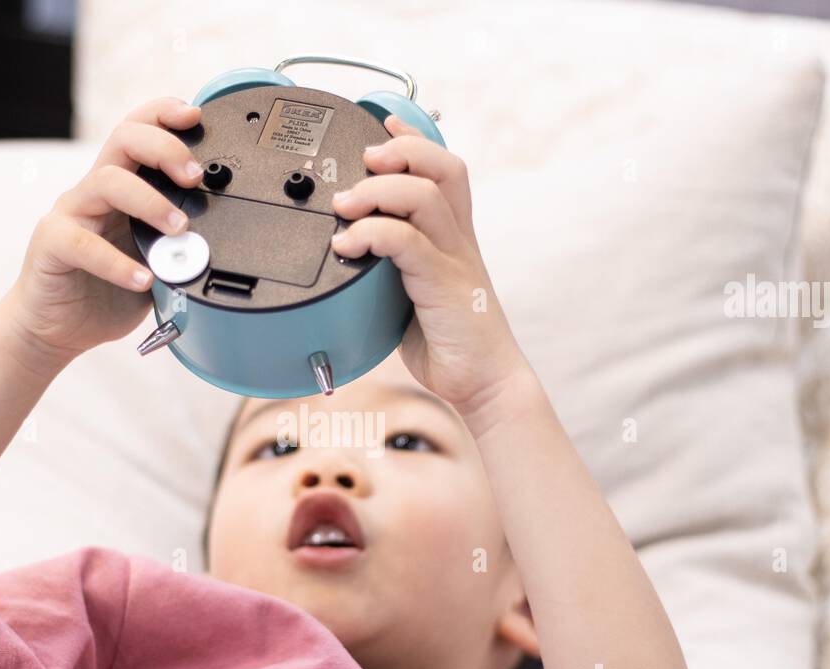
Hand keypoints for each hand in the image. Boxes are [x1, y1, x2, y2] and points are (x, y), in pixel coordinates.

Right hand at [3, 96, 204, 367]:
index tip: (196, 117)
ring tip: (178, 230)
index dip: (164, 114)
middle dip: (165, 149)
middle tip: (194, 179)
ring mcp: (72, 214)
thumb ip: (181, 247)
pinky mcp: (52, 245)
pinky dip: (117, 262)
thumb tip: (226, 243)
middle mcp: (94, 192)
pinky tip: (144, 279)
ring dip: (149, 201)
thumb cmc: (106, 291)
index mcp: (121, 187)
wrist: (58, 328)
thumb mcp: (155, 263)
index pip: (138, 131)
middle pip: (124, 139)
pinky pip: (82, 243)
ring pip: (107, 181)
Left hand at [330, 114, 528, 416]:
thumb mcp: (414, 296)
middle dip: (400, 152)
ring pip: (425, 196)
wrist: (484, 382)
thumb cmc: (449, 345)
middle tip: (362, 161)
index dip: (415, 140)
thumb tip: (350, 256)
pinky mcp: (444, 285)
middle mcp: (459, 241)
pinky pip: (407, 242)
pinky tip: (348, 245)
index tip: (383, 124)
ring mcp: (455, 261)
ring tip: (345, 207)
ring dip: (378, 191)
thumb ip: (391, 270)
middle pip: (443, 168)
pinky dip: (371, 235)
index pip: (444, 169)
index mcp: (455, 238)